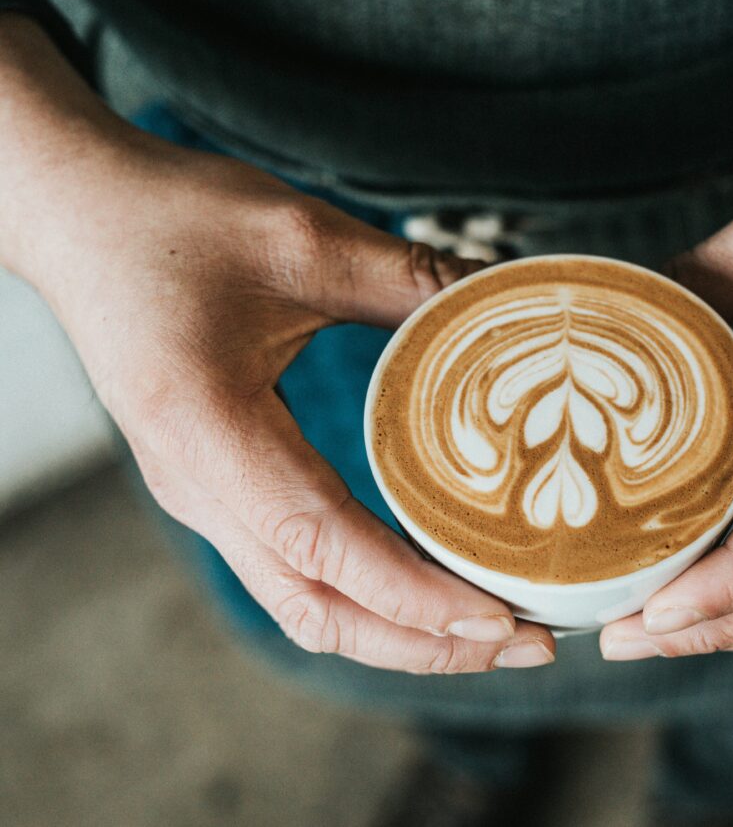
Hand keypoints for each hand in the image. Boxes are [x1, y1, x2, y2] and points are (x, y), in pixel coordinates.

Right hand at [0, 17, 554, 672]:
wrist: (77, 215)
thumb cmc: (172, 219)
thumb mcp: (303, 237)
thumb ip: (410, 277)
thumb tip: (510, 302)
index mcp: (207, 431)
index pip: (321, 546)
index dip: (413, 595)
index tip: (498, 619)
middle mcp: (197, 486)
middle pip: (316, 609)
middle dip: (425, 643)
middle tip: (526, 645)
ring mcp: (202, 495)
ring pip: (305, 605)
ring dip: (400, 633)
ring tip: (492, 632)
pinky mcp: (216, 487)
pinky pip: (295, 572)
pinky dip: (369, 597)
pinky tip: (430, 584)